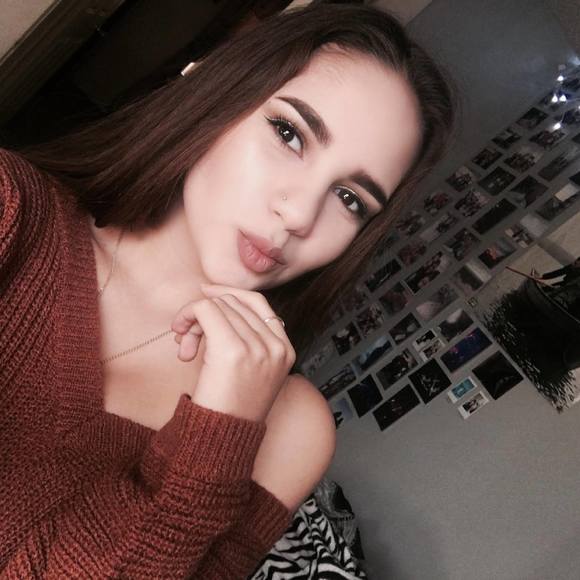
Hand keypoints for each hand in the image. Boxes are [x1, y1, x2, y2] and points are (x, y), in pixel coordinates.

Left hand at [171, 284, 295, 422]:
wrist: (222, 439)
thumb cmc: (231, 407)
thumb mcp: (249, 369)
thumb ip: (244, 336)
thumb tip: (215, 297)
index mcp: (285, 349)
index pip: (258, 302)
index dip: (229, 293)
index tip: (206, 293)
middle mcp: (276, 346)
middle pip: (234, 302)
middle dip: (205, 313)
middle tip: (185, 337)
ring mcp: (258, 348)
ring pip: (218, 305)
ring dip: (192, 319)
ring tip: (184, 346)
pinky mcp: (233, 350)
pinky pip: (206, 310)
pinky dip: (188, 316)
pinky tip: (182, 339)